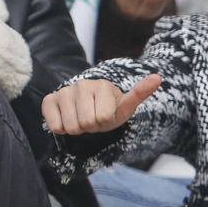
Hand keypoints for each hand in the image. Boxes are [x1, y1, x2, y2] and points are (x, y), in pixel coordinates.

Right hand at [43, 73, 161, 135]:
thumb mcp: (126, 105)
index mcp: (102, 85)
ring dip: (77, 128)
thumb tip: (158, 77)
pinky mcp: (49, 100)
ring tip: (81, 118)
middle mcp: (81, 85)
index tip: (105, 115)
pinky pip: (55, 126)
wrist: (88, 106)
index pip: (103, 118)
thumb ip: (140, 93)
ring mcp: (64, 91)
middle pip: (87, 124)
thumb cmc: (109, 109)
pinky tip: (67, 118)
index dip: (105, 122)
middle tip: (93, 118)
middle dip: (91, 126)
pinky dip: (61, 128)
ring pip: (71, 126)